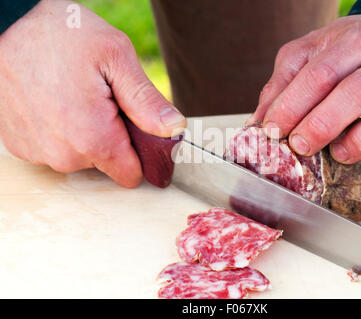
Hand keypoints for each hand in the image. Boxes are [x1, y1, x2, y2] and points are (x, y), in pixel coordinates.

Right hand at [0, 0, 185, 186]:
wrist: (5, 23)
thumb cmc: (60, 34)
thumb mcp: (116, 58)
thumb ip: (147, 101)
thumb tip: (174, 130)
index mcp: (92, 138)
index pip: (132, 174)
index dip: (142, 153)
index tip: (140, 130)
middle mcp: (63, 155)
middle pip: (108, 164)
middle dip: (114, 136)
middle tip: (103, 98)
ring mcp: (38, 153)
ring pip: (81, 157)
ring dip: (86, 133)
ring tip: (75, 95)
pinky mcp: (20, 146)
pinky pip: (56, 149)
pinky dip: (61, 131)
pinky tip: (54, 102)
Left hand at [249, 15, 360, 174]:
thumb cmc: (347, 52)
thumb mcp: (308, 54)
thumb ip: (282, 84)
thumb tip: (258, 122)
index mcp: (354, 41)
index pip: (321, 73)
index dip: (293, 105)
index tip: (272, 130)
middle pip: (357, 91)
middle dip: (323, 124)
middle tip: (300, 146)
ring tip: (339, 155)